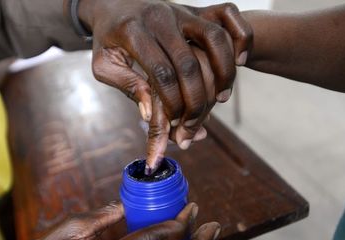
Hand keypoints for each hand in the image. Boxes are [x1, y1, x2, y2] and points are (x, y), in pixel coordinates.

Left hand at [77, 1, 251, 171]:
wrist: (114, 4)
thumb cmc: (108, 39)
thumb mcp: (103, 65)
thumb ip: (126, 86)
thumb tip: (149, 113)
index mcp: (133, 32)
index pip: (161, 72)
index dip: (171, 102)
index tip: (173, 123)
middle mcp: (161, 17)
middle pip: (189, 63)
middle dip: (195, 100)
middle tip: (193, 123)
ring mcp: (182, 10)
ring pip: (214, 38)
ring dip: (223, 73)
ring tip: (221, 99)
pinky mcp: (197, 8)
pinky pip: (229, 15)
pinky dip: (241, 38)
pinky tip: (241, 62)